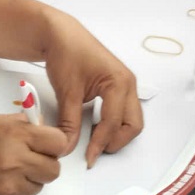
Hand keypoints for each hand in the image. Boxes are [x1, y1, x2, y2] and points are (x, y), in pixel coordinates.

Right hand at [0, 113, 68, 194]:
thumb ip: (20, 124)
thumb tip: (42, 126)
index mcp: (14, 135)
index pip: (58, 142)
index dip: (54, 143)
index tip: (46, 144)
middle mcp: (15, 161)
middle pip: (54, 169)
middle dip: (45, 164)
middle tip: (31, 159)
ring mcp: (7, 186)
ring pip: (38, 186)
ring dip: (30, 179)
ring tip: (9, 170)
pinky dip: (12, 191)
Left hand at [39, 11, 143, 165]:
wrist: (61, 34)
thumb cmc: (66, 54)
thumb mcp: (67, 91)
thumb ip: (69, 122)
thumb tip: (67, 147)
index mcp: (119, 82)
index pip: (113, 122)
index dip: (100, 143)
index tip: (87, 159)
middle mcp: (128, 83)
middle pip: (134, 124)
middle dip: (116, 141)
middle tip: (95, 151)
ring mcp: (126, 84)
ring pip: (132, 119)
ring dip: (116, 133)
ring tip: (94, 140)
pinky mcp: (119, 86)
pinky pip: (124, 111)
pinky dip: (114, 124)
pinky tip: (95, 126)